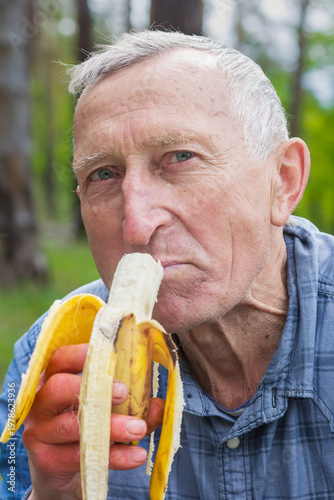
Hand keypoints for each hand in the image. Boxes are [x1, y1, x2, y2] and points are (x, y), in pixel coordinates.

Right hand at [22, 343, 164, 499]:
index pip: (60, 358)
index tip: (110, 355)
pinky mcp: (46, 460)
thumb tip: (159, 405)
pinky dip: (113, 457)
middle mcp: (41, 402)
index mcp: (53, 379)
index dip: (81, 354)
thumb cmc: (87, 426)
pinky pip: (79, 457)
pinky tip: (136, 456)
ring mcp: (39, 431)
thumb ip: (133, 404)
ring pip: (70, 426)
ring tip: (139, 429)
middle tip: (124, 392)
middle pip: (57, 387)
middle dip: (92, 388)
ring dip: (110, 427)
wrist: (61, 469)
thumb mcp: (109, 409)